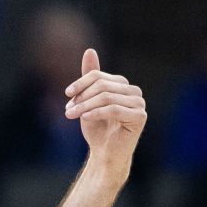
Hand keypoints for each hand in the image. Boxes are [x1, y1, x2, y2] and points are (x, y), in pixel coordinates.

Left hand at [64, 49, 146, 178]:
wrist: (105, 156)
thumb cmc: (97, 130)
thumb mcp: (88, 102)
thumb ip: (89, 79)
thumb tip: (89, 50)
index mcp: (123, 85)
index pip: (100, 76)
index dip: (82, 83)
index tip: (67, 94)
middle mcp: (134, 91)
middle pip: (103, 85)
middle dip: (83, 96)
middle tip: (68, 109)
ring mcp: (139, 103)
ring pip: (107, 97)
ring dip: (86, 105)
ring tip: (71, 114)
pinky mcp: (140, 117)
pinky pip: (114, 109)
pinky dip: (96, 112)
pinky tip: (84, 118)